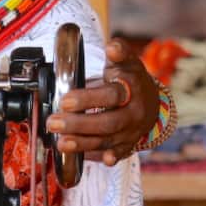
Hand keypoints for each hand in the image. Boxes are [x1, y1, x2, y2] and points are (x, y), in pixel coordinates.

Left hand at [46, 38, 158, 166]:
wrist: (152, 101)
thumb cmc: (130, 79)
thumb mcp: (127, 62)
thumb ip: (119, 53)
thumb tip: (112, 46)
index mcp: (131, 91)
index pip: (111, 97)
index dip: (89, 99)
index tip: (66, 100)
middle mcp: (133, 114)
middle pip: (107, 123)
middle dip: (79, 125)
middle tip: (53, 123)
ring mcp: (131, 132)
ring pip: (107, 141)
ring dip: (82, 144)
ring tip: (60, 143)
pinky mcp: (127, 145)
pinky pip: (114, 154)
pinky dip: (100, 158)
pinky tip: (85, 159)